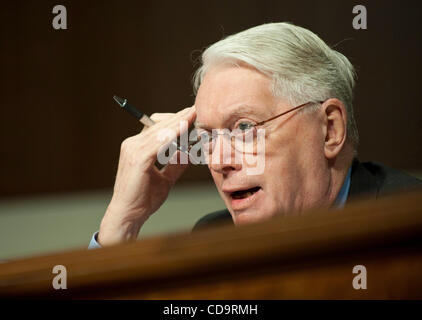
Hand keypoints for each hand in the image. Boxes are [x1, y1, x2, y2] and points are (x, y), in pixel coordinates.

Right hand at [98, 106, 195, 245]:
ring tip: (194, 116)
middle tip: (197, 110)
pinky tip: (184, 128)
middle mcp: (133, 144)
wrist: (128, 215)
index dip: (175, 121)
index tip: (192, 116)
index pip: (157, 127)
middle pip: (159, 124)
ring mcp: (133, 149)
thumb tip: (189, 154)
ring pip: (160, 130)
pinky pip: (159, 141)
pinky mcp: (138, 158)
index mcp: (137, 148)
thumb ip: (175, 165)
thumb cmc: (143, 199)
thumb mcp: (165, 178)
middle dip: (180, 117)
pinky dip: (173, 134)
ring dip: (179, 122)